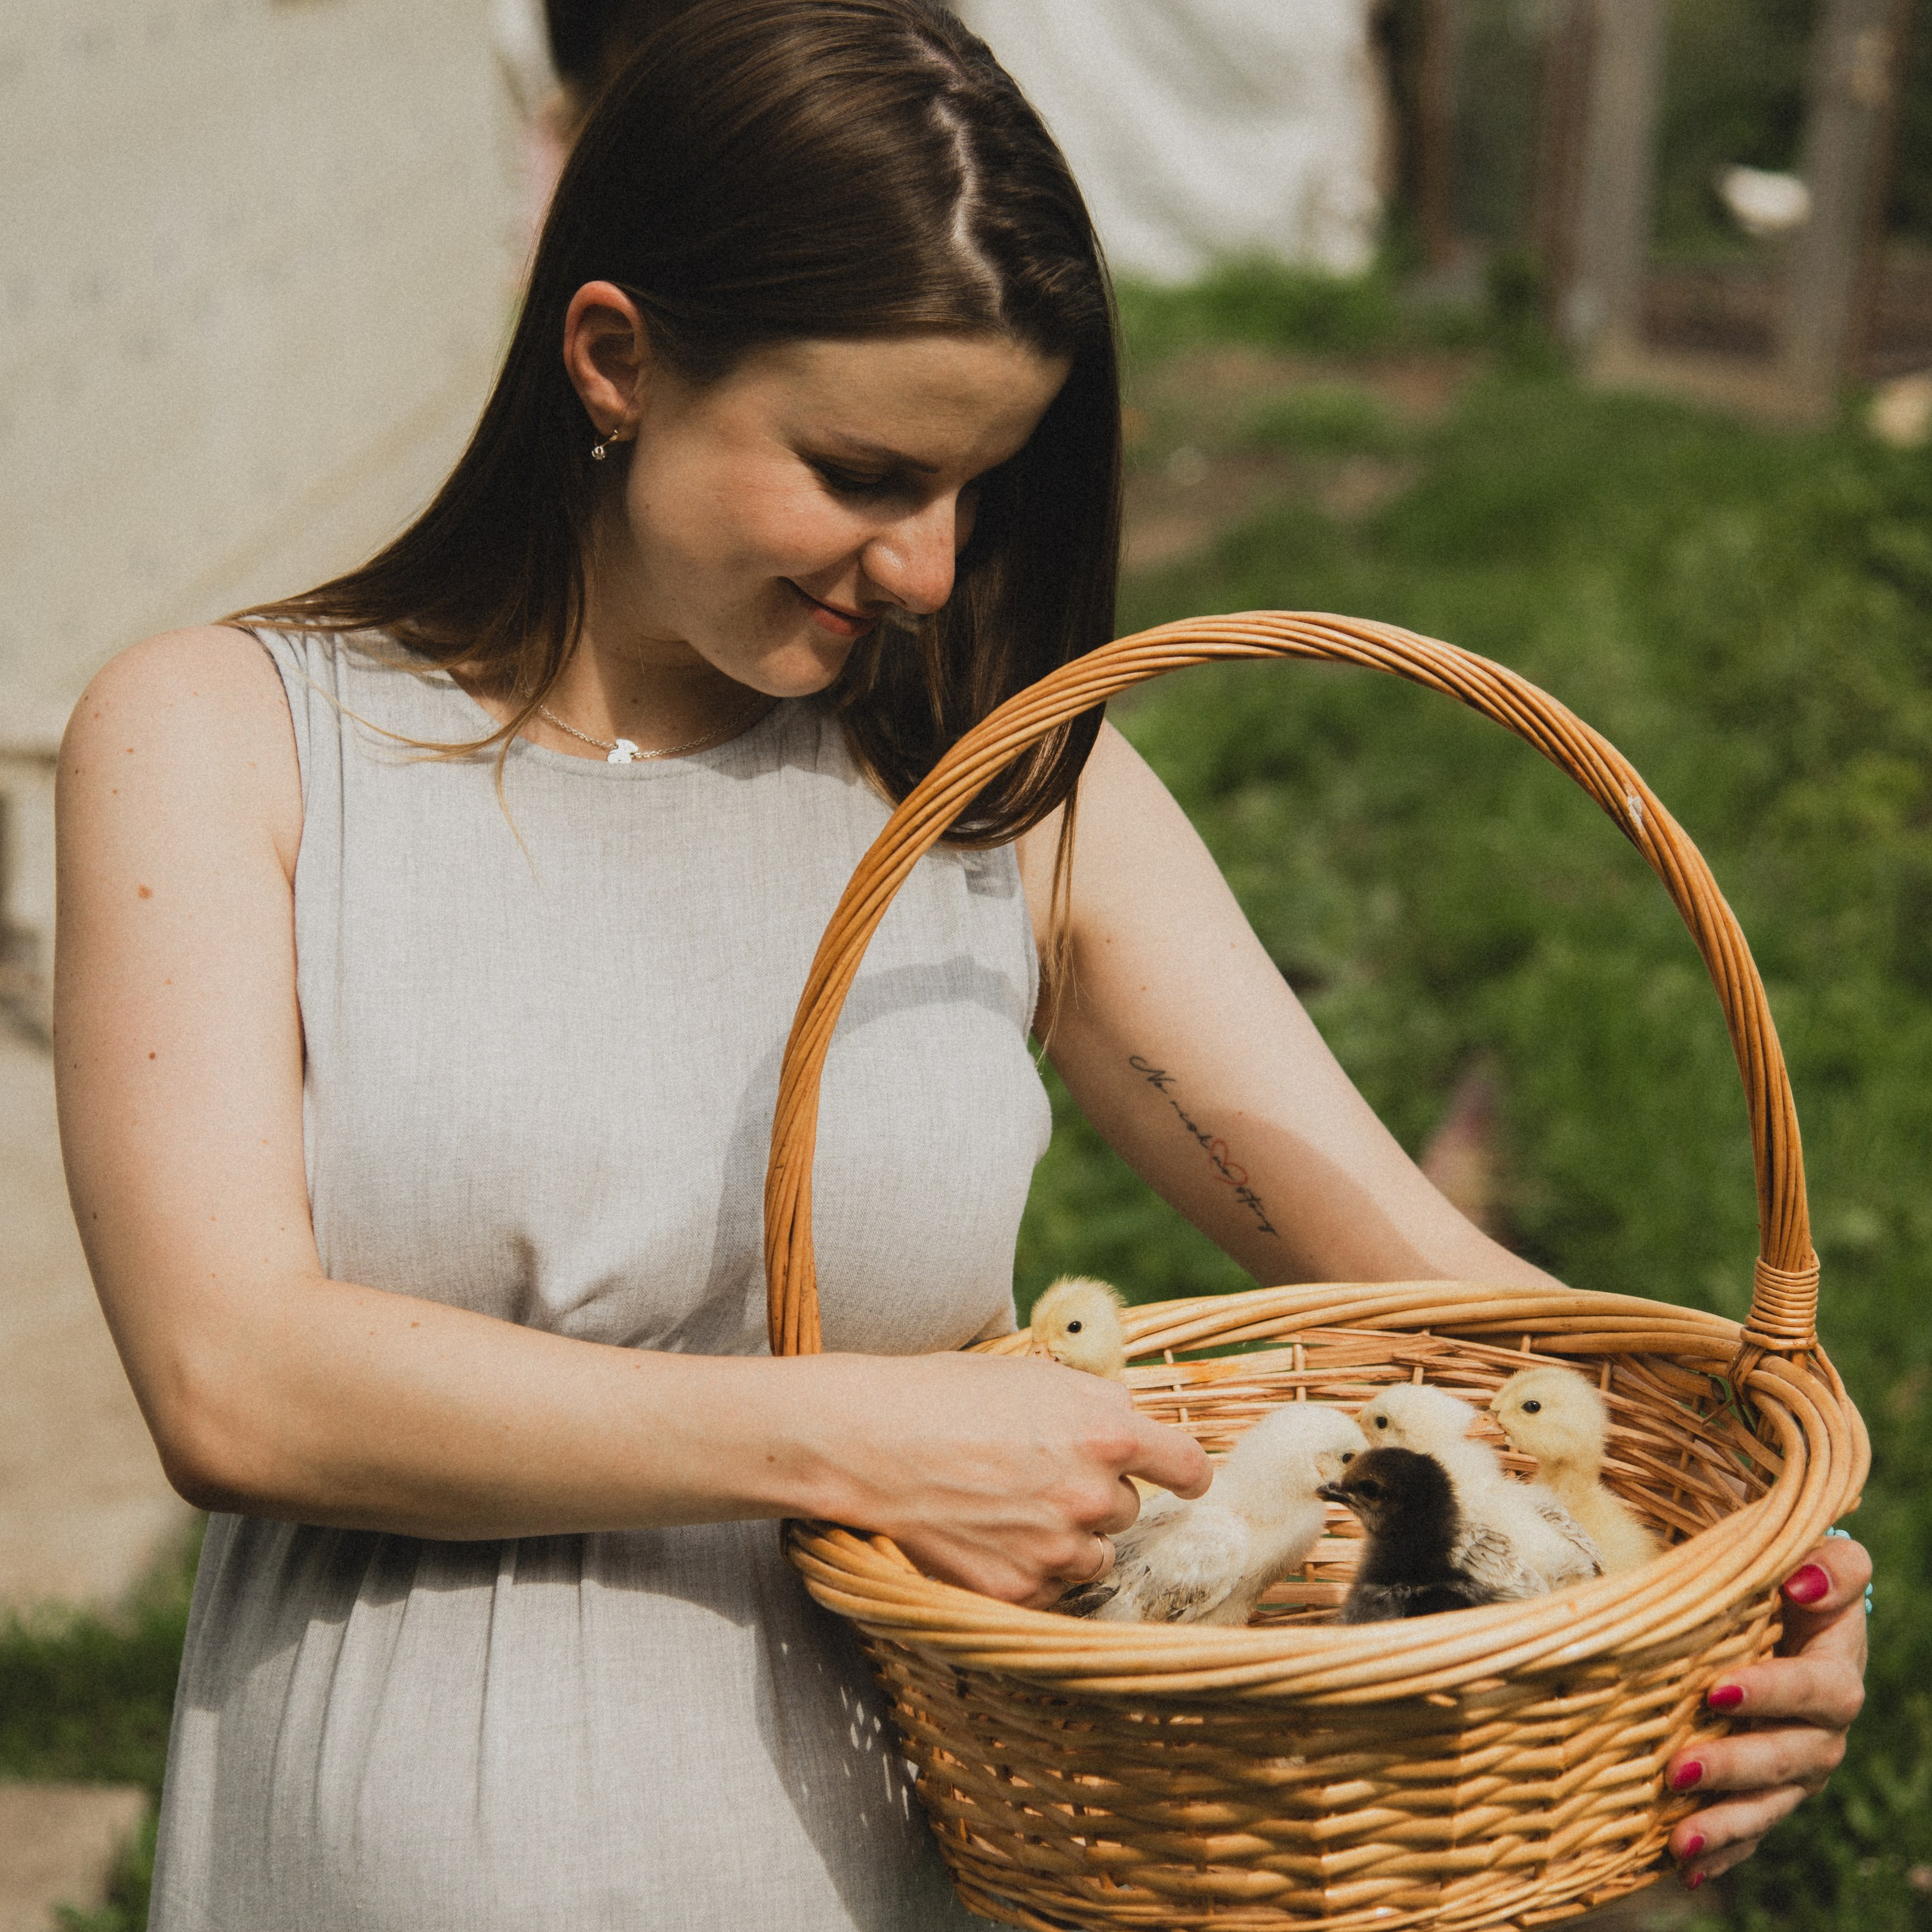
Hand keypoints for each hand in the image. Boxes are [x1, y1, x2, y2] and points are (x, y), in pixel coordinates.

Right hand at [799, 1351, 1210, 1608]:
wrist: (870, 1442)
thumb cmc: (945, 1395)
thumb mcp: (1033, 1374)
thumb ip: (1096, 1402)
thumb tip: (1133, 1422)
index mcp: (1107, 1433)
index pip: (1187, 1466)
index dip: (1185, 1474)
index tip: (1181, 1480)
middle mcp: (1093, 1496)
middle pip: (1128, 1512)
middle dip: (1097, 1496)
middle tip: (1038, 1475)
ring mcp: (1056, 1550)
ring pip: (1094, 1557)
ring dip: (1067, 1539)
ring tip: (1009, 1508)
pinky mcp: (1018, 1591)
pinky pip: (1050, 1591)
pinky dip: (1029, 1571)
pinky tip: (987, 1538)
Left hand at [1665, 1534, 1870, 1887]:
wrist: (1785, 1615)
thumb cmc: (1788, 1579)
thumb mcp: (1812, 1558)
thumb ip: (1829, 1565)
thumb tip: (1801, 1581)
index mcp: (1835, 1671)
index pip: (1817, 1689)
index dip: (1773, 1692)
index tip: (1715, 1690)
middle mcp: (1822, 1730)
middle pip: (1789, 1757)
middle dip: (1735, 1767)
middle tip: (1679, 1769)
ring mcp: (1797, 1769)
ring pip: (1770, 1806)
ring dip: (1726, 1824)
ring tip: (1679, 1838)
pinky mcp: (1770, 1793)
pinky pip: (1752, 1830)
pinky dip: (1724, 1851)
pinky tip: (1688, 1868)